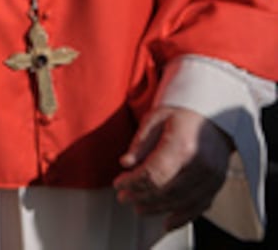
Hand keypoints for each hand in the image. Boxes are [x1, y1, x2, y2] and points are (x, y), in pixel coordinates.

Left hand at [114, 106, 232, 231]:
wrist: (214, 118)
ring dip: (157, 208)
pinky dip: (182, 218)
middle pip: (166, 190)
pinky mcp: (216, 185)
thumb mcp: (155, 118)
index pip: (153, 172)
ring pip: (181, 202)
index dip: (133, 182)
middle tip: (124, 198)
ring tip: (139, 208)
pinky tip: (167, 222)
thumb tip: (126, 163)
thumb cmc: (182, 114)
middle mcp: (199, 164)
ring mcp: (211, 177)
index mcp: (181, 145)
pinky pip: (199, 207)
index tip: (118, 184)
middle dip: (141, 196)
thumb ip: (140, 142)